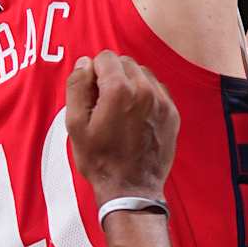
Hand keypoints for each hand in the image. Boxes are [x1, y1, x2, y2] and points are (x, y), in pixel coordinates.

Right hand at [67, 51, 178, 203]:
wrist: (131, 189)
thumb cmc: (100, 160)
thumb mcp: (75, 124)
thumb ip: (77, 86)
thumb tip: (84, 63)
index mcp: (119, 90)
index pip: (105, 57)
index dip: (93, 72)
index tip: (91, 93)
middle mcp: (145, 90)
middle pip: (125, 62)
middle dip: (111, 75)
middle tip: (104, 102)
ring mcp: (162, 102)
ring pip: (142, 73)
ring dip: (129, 83)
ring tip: (120, 109)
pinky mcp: (172, 113)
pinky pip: (157, 89)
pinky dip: (145, 94)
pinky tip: (135, 115)